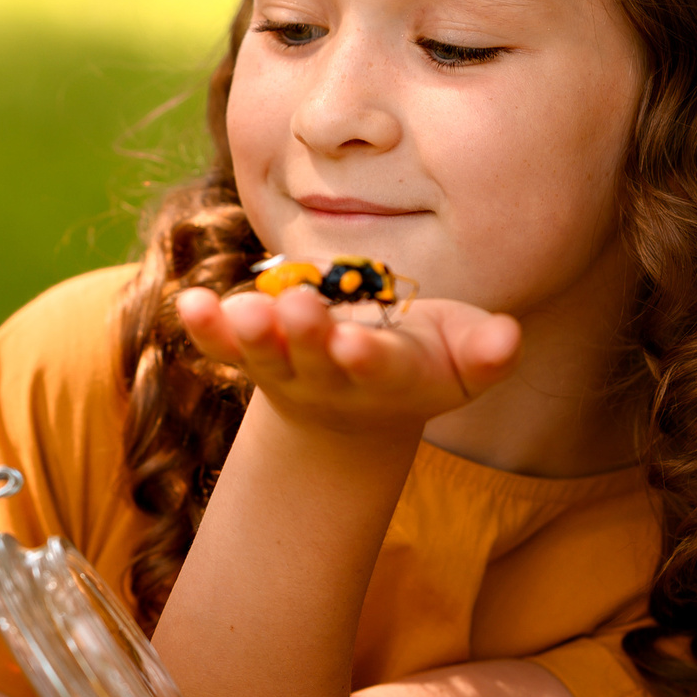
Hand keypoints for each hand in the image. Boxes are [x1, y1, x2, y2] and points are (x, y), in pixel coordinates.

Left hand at [177, 284, 516, 435]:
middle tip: (298, 307)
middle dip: (306, 335)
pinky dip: (205, 329)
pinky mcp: (251, 356)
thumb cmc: (426, 358)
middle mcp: (332, 379)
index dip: (367, 358)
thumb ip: (488, 351)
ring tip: (241, 311)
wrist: (362, 392)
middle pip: (315, 362)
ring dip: (250, 336)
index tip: (356, 344)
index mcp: (389, 378)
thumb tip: (508, 338)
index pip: (379, 370)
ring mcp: (287, 370)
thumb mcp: (466, 355)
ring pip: (265, 358)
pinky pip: (222, 346)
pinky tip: (188, 304)